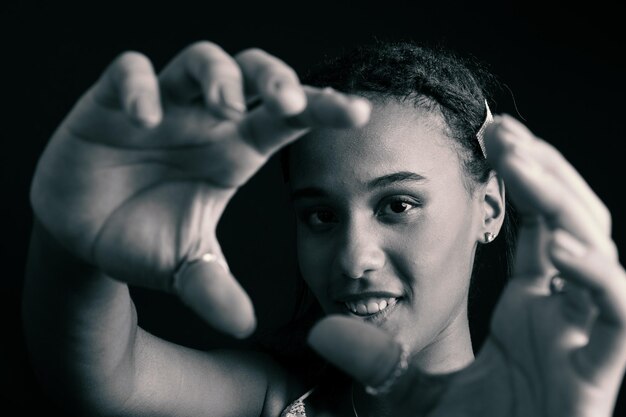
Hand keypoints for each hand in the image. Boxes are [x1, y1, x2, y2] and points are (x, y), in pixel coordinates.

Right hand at [30, 41, 369, 337]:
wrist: (83, 236)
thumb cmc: (144, 241)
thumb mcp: (186, 268)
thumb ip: (215, 290)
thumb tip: (245, 325)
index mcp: (234, 152)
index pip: (287, 120)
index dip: (322, 109)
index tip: (358, 114)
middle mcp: (205, 121)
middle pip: (253, 73)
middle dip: (276, 78)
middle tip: (289, 102)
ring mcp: (162, 106)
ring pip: (200, 59)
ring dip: (219, 75)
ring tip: (225, 107)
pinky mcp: (110, 102)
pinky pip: (128, 72)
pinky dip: (138, 86)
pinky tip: (144, 118)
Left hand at [309, 115, 625, 415]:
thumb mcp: (403, 389)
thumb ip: (371, 356)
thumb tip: (322, 328)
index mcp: (531, 309)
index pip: (540, 226)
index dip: (525, 179)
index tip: (492, 137)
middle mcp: (563, 316)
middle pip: (574, 224)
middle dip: (544, 173)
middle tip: (502, 130)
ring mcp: (583, 342)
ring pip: (598, 256)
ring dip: (565, 204)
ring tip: (523, 163)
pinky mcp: (595, 378)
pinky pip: (615, 320)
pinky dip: (596, 281)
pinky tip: (563, 248)